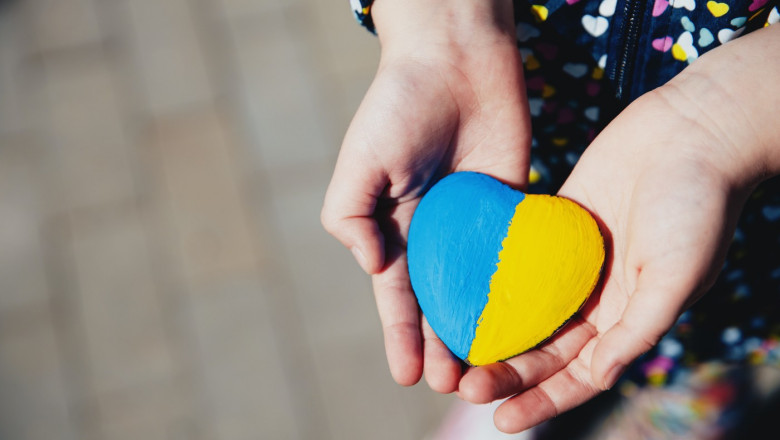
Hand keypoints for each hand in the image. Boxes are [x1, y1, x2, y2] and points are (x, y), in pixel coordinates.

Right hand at [321, 0, 530, 390]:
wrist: (456, 59)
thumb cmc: (399, 106)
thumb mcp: (360, 161)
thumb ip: (350, 215)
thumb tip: (370, 267)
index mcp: (393, 227)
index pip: (396, 294)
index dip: (401, 335)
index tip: (408, 375)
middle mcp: (433, 233)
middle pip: (439, 300)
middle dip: (443, 344)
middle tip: (455, 385)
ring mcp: (473, 223)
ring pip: (479, 288)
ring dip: (481, 328)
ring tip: (490, 369)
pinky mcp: (511, 206)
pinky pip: (514, 254)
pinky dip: (519, 288)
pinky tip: (528, 321)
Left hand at [457, 24, 779, 432]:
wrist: (693, 133)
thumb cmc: (697, 206)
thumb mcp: (677, 275)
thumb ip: (638, 327)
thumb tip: (598, 377)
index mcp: (627, 317)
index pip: (579, 374)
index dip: (543, 400)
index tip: (503, 421)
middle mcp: (597, 296)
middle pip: (544, 347)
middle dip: (507, 371)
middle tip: (464, 385)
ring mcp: (573, 261)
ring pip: (526, 307)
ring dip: (494, 330)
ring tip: (453, 347)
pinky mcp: (556, 223)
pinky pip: (519, 258)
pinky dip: (495, 276)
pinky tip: (458, 289)